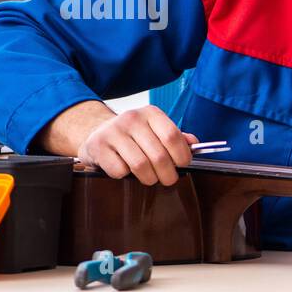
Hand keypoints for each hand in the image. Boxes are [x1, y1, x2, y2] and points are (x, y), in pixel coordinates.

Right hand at [53, 101, 197, 185]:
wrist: (97, 132)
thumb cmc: (134, 135)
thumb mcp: (156, 130)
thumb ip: (177, 137)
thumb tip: (194, 144)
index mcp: (150, 113)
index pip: (172, 136)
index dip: (182, 155)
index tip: (183, 164)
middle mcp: (131, 119)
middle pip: (159, 156)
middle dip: (168, 174)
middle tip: (168, 179)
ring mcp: (112, 132)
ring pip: (140, 166)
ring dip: (149, 178)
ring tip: (150, 178)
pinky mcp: (97, 146)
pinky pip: (120, 170)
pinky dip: (126, 176)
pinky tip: (126, 170)